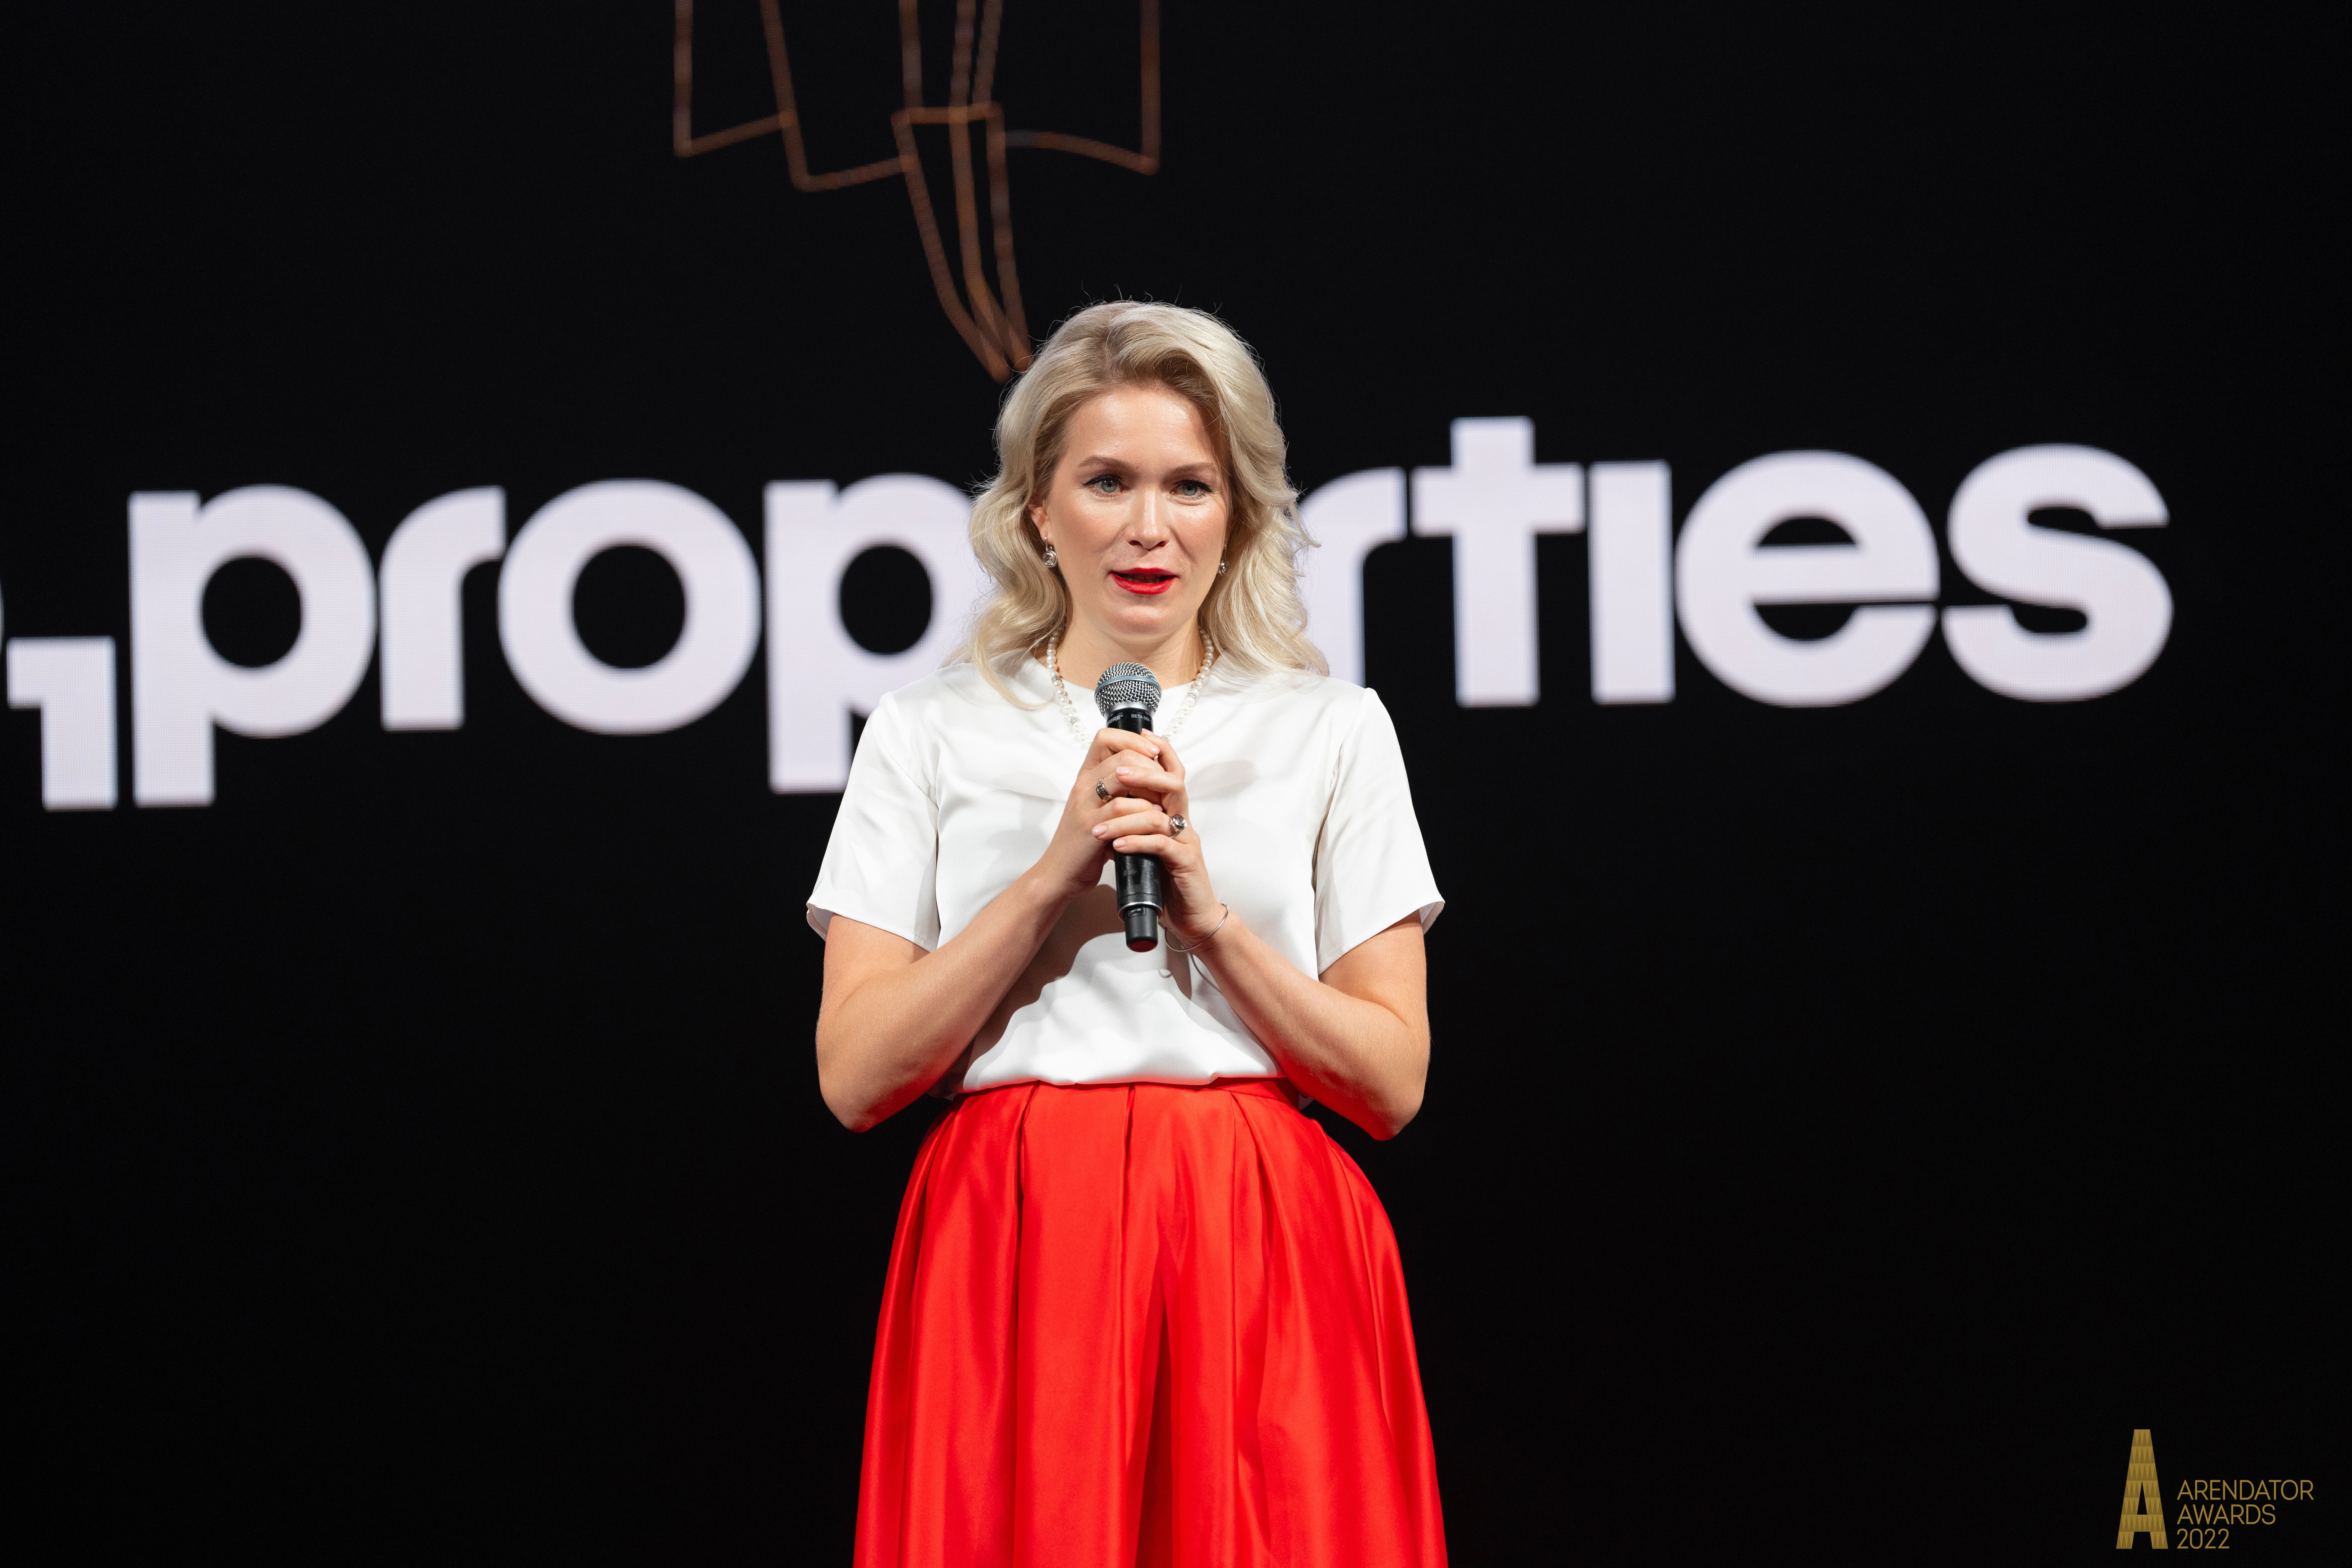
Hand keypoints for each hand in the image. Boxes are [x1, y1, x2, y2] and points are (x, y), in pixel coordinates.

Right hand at [1033, 727, 1169, 899]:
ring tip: (1165, 803)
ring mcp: (1085, 805)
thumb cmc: (1084, 841)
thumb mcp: (1098, 808)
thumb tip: (1150, 772)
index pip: (1105, 738)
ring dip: (1151, 790)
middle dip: (1151, 768)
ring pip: (1122, 779)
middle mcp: (1083, 786)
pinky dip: (1145, 813)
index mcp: (1085, 777)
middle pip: (1121, 756)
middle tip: (1167, 784)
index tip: (1153, 753)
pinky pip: (1122, 809)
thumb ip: (1117, 790)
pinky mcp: (1091, 827)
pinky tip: (1157, 822)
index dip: (1133, 740)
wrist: (1060, 872)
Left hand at [1090, 733, 1221, 943]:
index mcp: (1174, 814)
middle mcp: (1183, 823)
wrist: (1191, 918)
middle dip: (1144, 774)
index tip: (1139, 736)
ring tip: (1102, 821)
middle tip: (1117, 772)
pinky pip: (1161, 847)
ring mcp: (1187, 842)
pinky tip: (1118, 847)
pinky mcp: (1185, 864)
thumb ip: (1140, 822)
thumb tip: (1115, 803)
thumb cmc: (1167, 880)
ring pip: (1161, 816)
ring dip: (1128, 816)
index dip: (1160, 751)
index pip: (1172, 773)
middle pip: (1173, 784)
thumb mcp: (1151, 845)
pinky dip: (1137, 843)